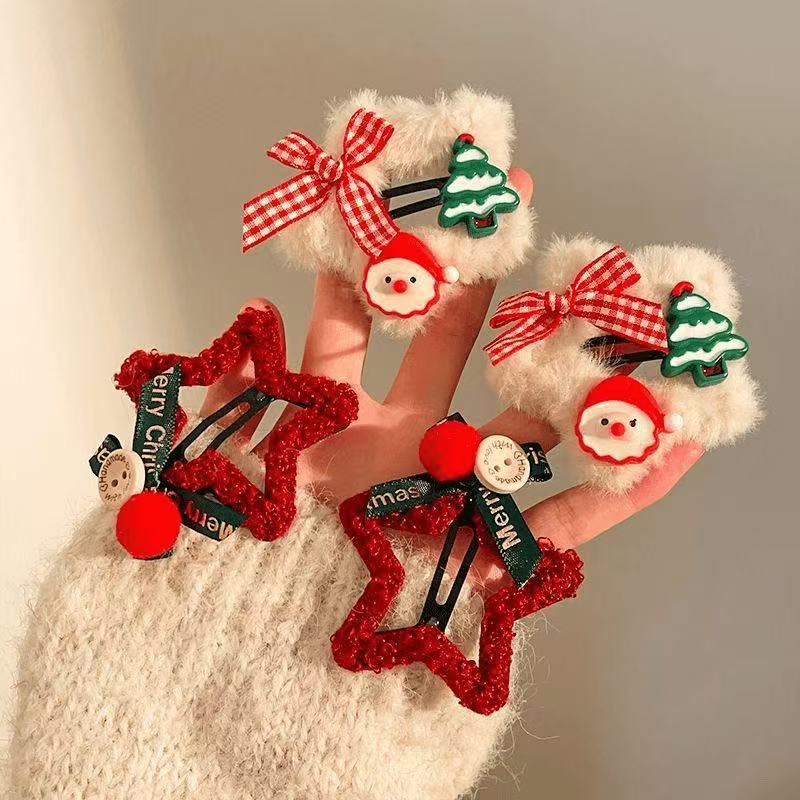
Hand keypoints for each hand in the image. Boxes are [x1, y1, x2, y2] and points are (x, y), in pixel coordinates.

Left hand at [201, 168, 703, 562]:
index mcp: (332, 419)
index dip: (365, 269)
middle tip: (510, 203)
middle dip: (476, 278)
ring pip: (518, 422)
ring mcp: (442, 490)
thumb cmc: (228, 553)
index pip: (350, 326)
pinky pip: (561, 527)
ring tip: (611, 310)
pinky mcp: (484, 551)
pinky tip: (672, 457)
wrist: (252, 650)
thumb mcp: (214, 460)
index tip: (381, 207)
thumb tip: (253, 307)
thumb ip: (231, 389)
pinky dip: (619, 498)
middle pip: (446, 346)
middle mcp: (394, 444)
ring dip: (565, 373)